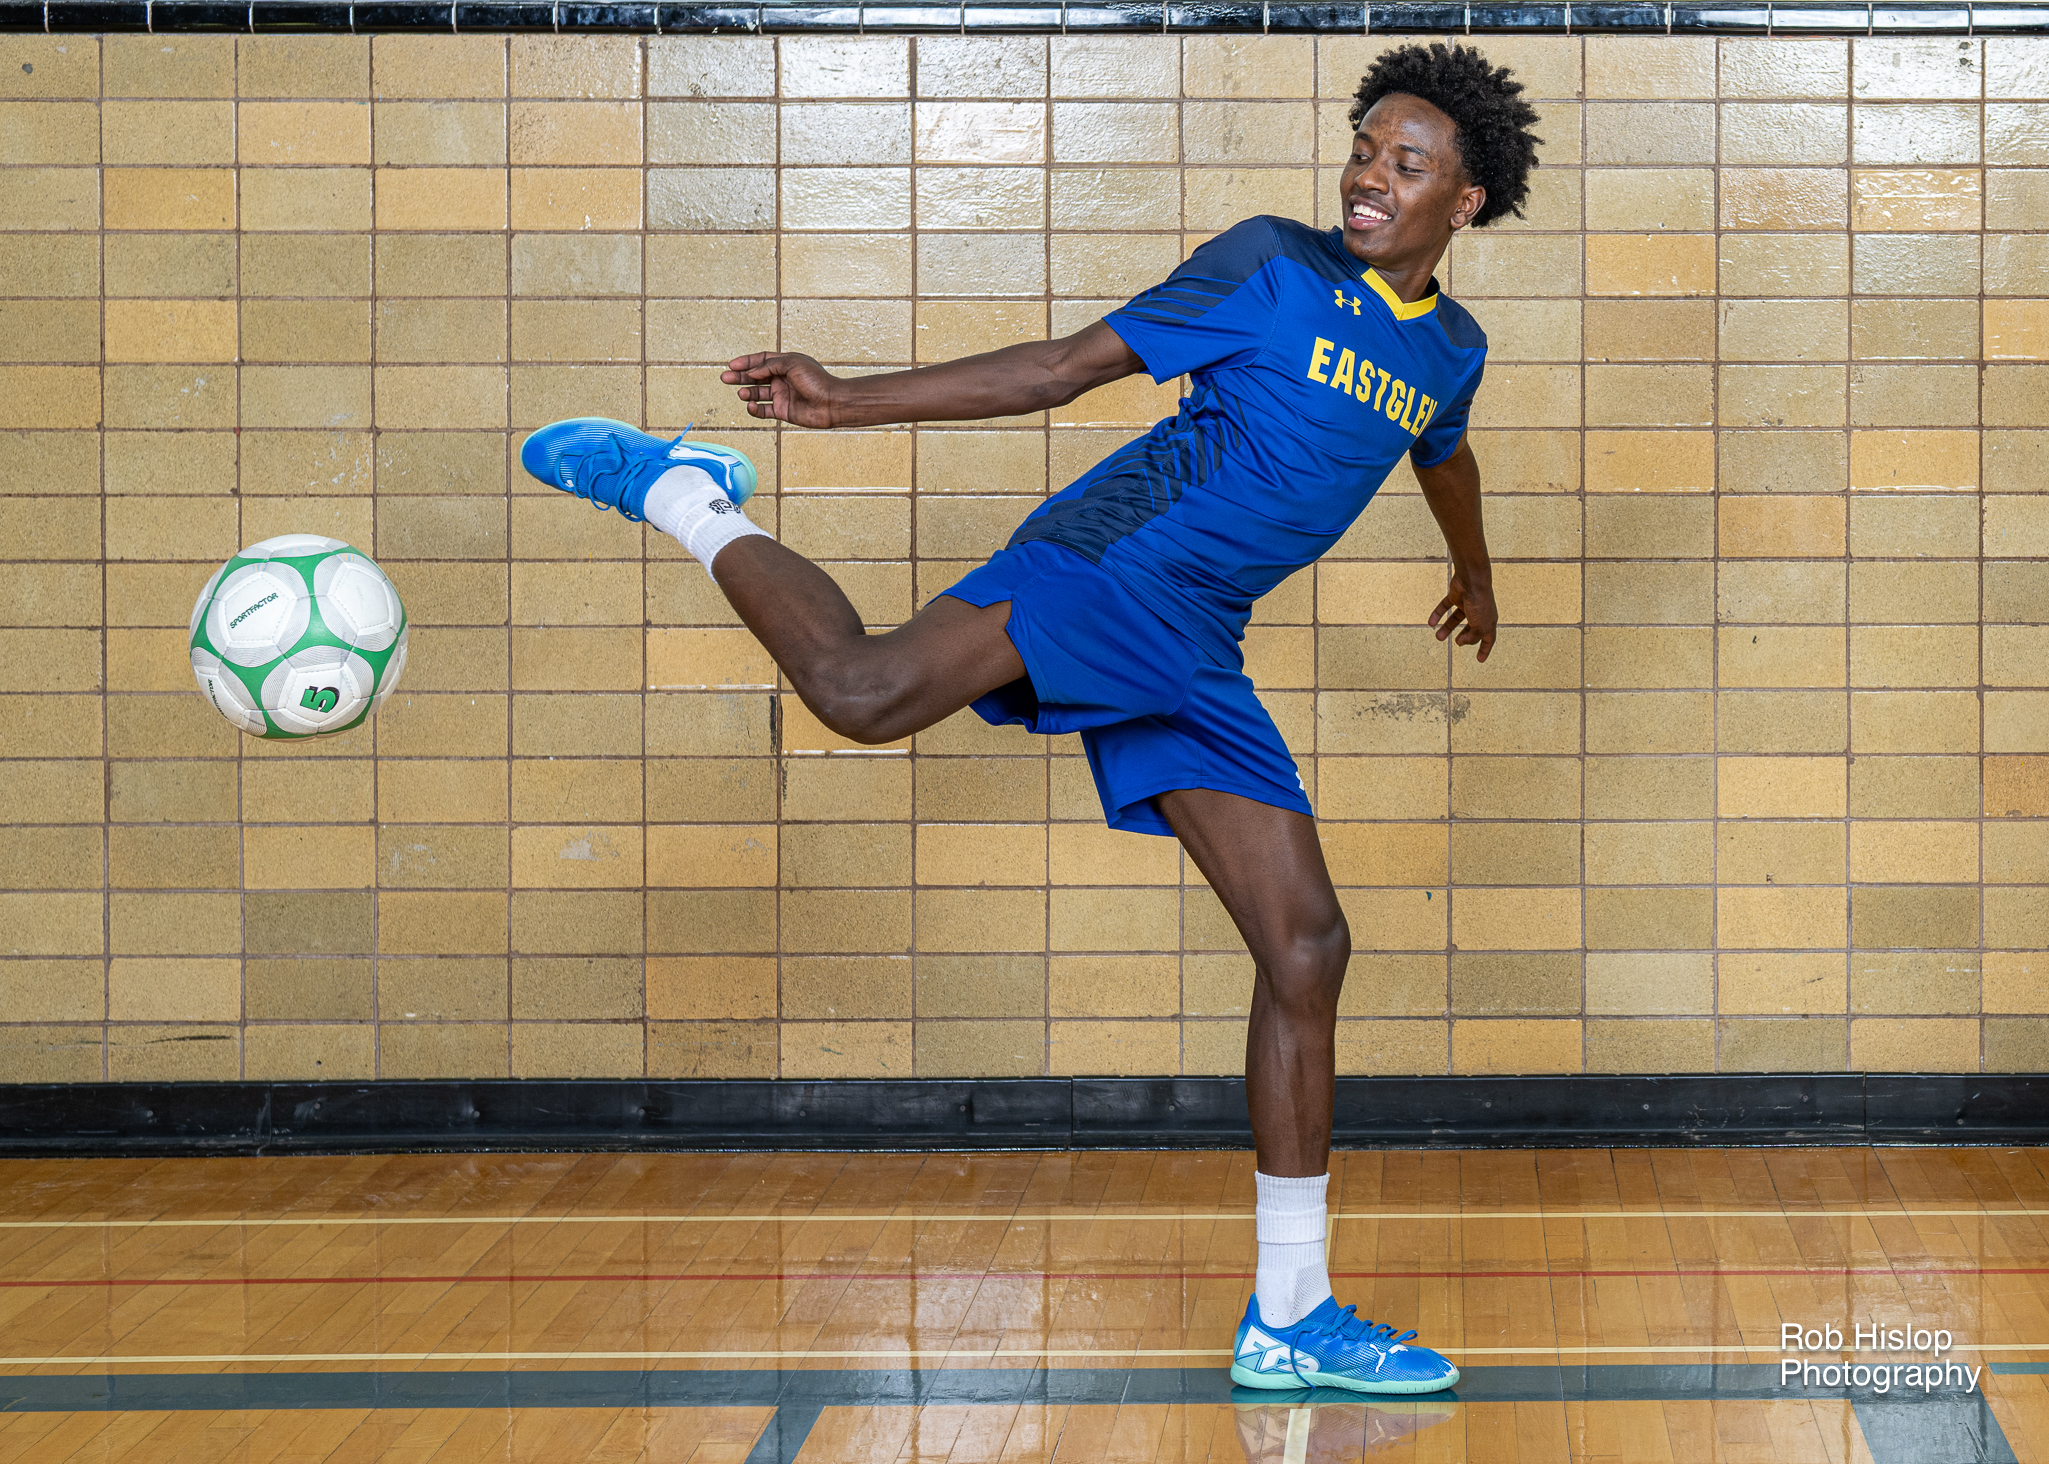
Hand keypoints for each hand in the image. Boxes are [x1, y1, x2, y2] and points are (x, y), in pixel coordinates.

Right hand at [722, 351, 841, 427]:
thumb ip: (769, 366)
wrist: (831, 403)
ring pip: (758, 393)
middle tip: (725, 378)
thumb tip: (752, 372)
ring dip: (748, 392)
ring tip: (742, 393)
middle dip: (740, 377)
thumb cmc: (816, 380)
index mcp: (786, 364)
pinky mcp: (783, 411)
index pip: (761, 360)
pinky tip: (751, 406)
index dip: (746, 362)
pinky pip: (764, 410)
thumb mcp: (791, 364)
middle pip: (755, 377)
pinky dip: (755, 409)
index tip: (732, 364)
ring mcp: (782, 395)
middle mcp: (782, 379)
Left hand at [1429, 573, 1496, 661]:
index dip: (1484, 650)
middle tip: (1457, 643)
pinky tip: (1430, 623)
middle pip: (1472, 628)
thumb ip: (1472, 638)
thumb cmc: (1480, 603)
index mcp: (1489, 620)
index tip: (1479, 660)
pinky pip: (1445, 607)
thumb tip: (1462, 643)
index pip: (1488, 638)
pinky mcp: (1456, 596)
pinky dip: (1437, 614)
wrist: (1472, 580)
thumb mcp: (1479, 626)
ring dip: (1447, 628)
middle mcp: (1479, 612)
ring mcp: (1467, 604)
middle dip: (1465, 637)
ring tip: (1438, 637)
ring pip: (1456, 618)